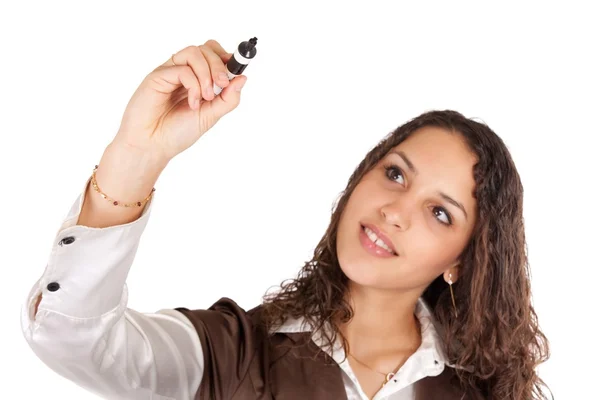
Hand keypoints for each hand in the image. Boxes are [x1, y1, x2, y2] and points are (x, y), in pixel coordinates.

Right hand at [112, 39, 247, 162]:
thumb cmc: (176, 133)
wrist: (152, 146)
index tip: (236, 72)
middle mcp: (184, 72)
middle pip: (206, 48)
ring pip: (194, 52)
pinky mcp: (158, 76)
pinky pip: (182, 69)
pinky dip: (193, 86)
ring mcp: (170, 72)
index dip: (227, 59)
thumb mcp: (211, 116)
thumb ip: (228, 99)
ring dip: (207, 73)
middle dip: (219, 66)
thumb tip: (242, 79)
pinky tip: (192, 103)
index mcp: (197, 79)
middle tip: (222, 86)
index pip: (214, 54)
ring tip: (206, 97)